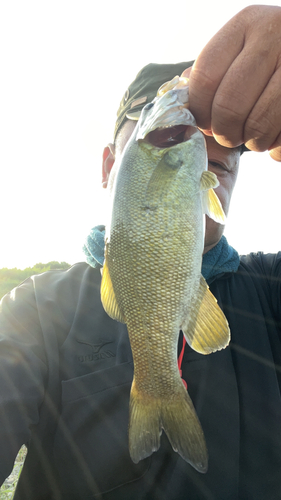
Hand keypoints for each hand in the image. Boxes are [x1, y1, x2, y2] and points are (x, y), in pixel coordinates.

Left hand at [182, 5, 280, 161]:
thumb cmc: (269, 61)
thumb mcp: (240, 52)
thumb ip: (212, 74)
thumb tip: (182, 105)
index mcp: (245, 25)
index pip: (206, 77)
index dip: (199, 111)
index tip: (204, 123)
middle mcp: (273, 36)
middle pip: (229, 106)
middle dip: (224, 132)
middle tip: (229, 136)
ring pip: (258, 124)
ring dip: (252, 142)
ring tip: (255, 137)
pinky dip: (275, 146)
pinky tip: (275, 136)